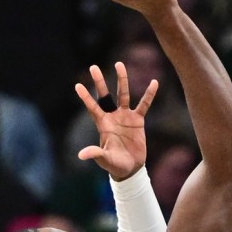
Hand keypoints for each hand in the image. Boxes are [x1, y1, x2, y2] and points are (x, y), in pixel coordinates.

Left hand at [76, 61, 158, 179]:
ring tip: (119, 64)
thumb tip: (82, 155)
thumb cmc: (114, 165)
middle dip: (99, 82)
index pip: (93, 108)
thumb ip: (95, 154)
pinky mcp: (138, 120)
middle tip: (93, 67)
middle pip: (105, 95)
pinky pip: (144, 105)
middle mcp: (112, 116)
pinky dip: (149, 94)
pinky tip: (154, 82)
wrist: (130, 168)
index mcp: (102, 124)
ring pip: (123, 94)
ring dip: (122, 80)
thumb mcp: (104, 160)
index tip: (77, 85)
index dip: (86, 97)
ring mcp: (125, 116)